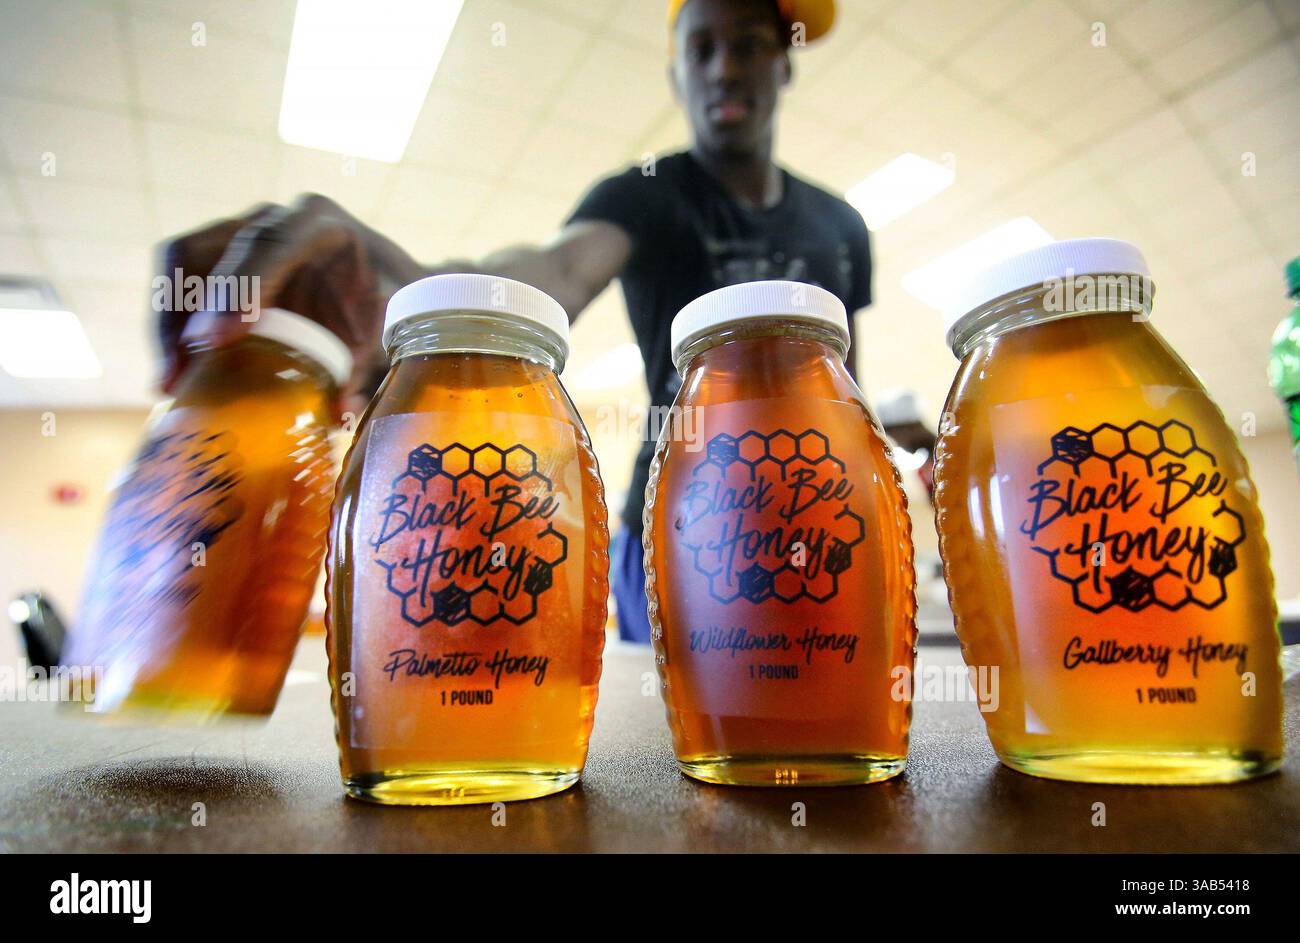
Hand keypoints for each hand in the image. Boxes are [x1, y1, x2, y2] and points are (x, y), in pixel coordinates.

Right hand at [155, 194, 424, 411]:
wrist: (392, 280)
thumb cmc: (393, 301)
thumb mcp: (390, 326)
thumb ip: (368, 364)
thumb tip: (338, 414)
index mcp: (321, 223)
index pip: (271, 245)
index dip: (239, 288)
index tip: (217, 339)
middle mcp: (274, 219)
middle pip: (207, 250)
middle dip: (185, 313)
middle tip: (179, 374)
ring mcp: (243, 231)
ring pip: (181, 262)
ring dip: (167, 323)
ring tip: (169, 382)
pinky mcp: (222, 256)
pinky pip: (181, 282)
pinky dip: (170, 327)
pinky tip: (174, 374)